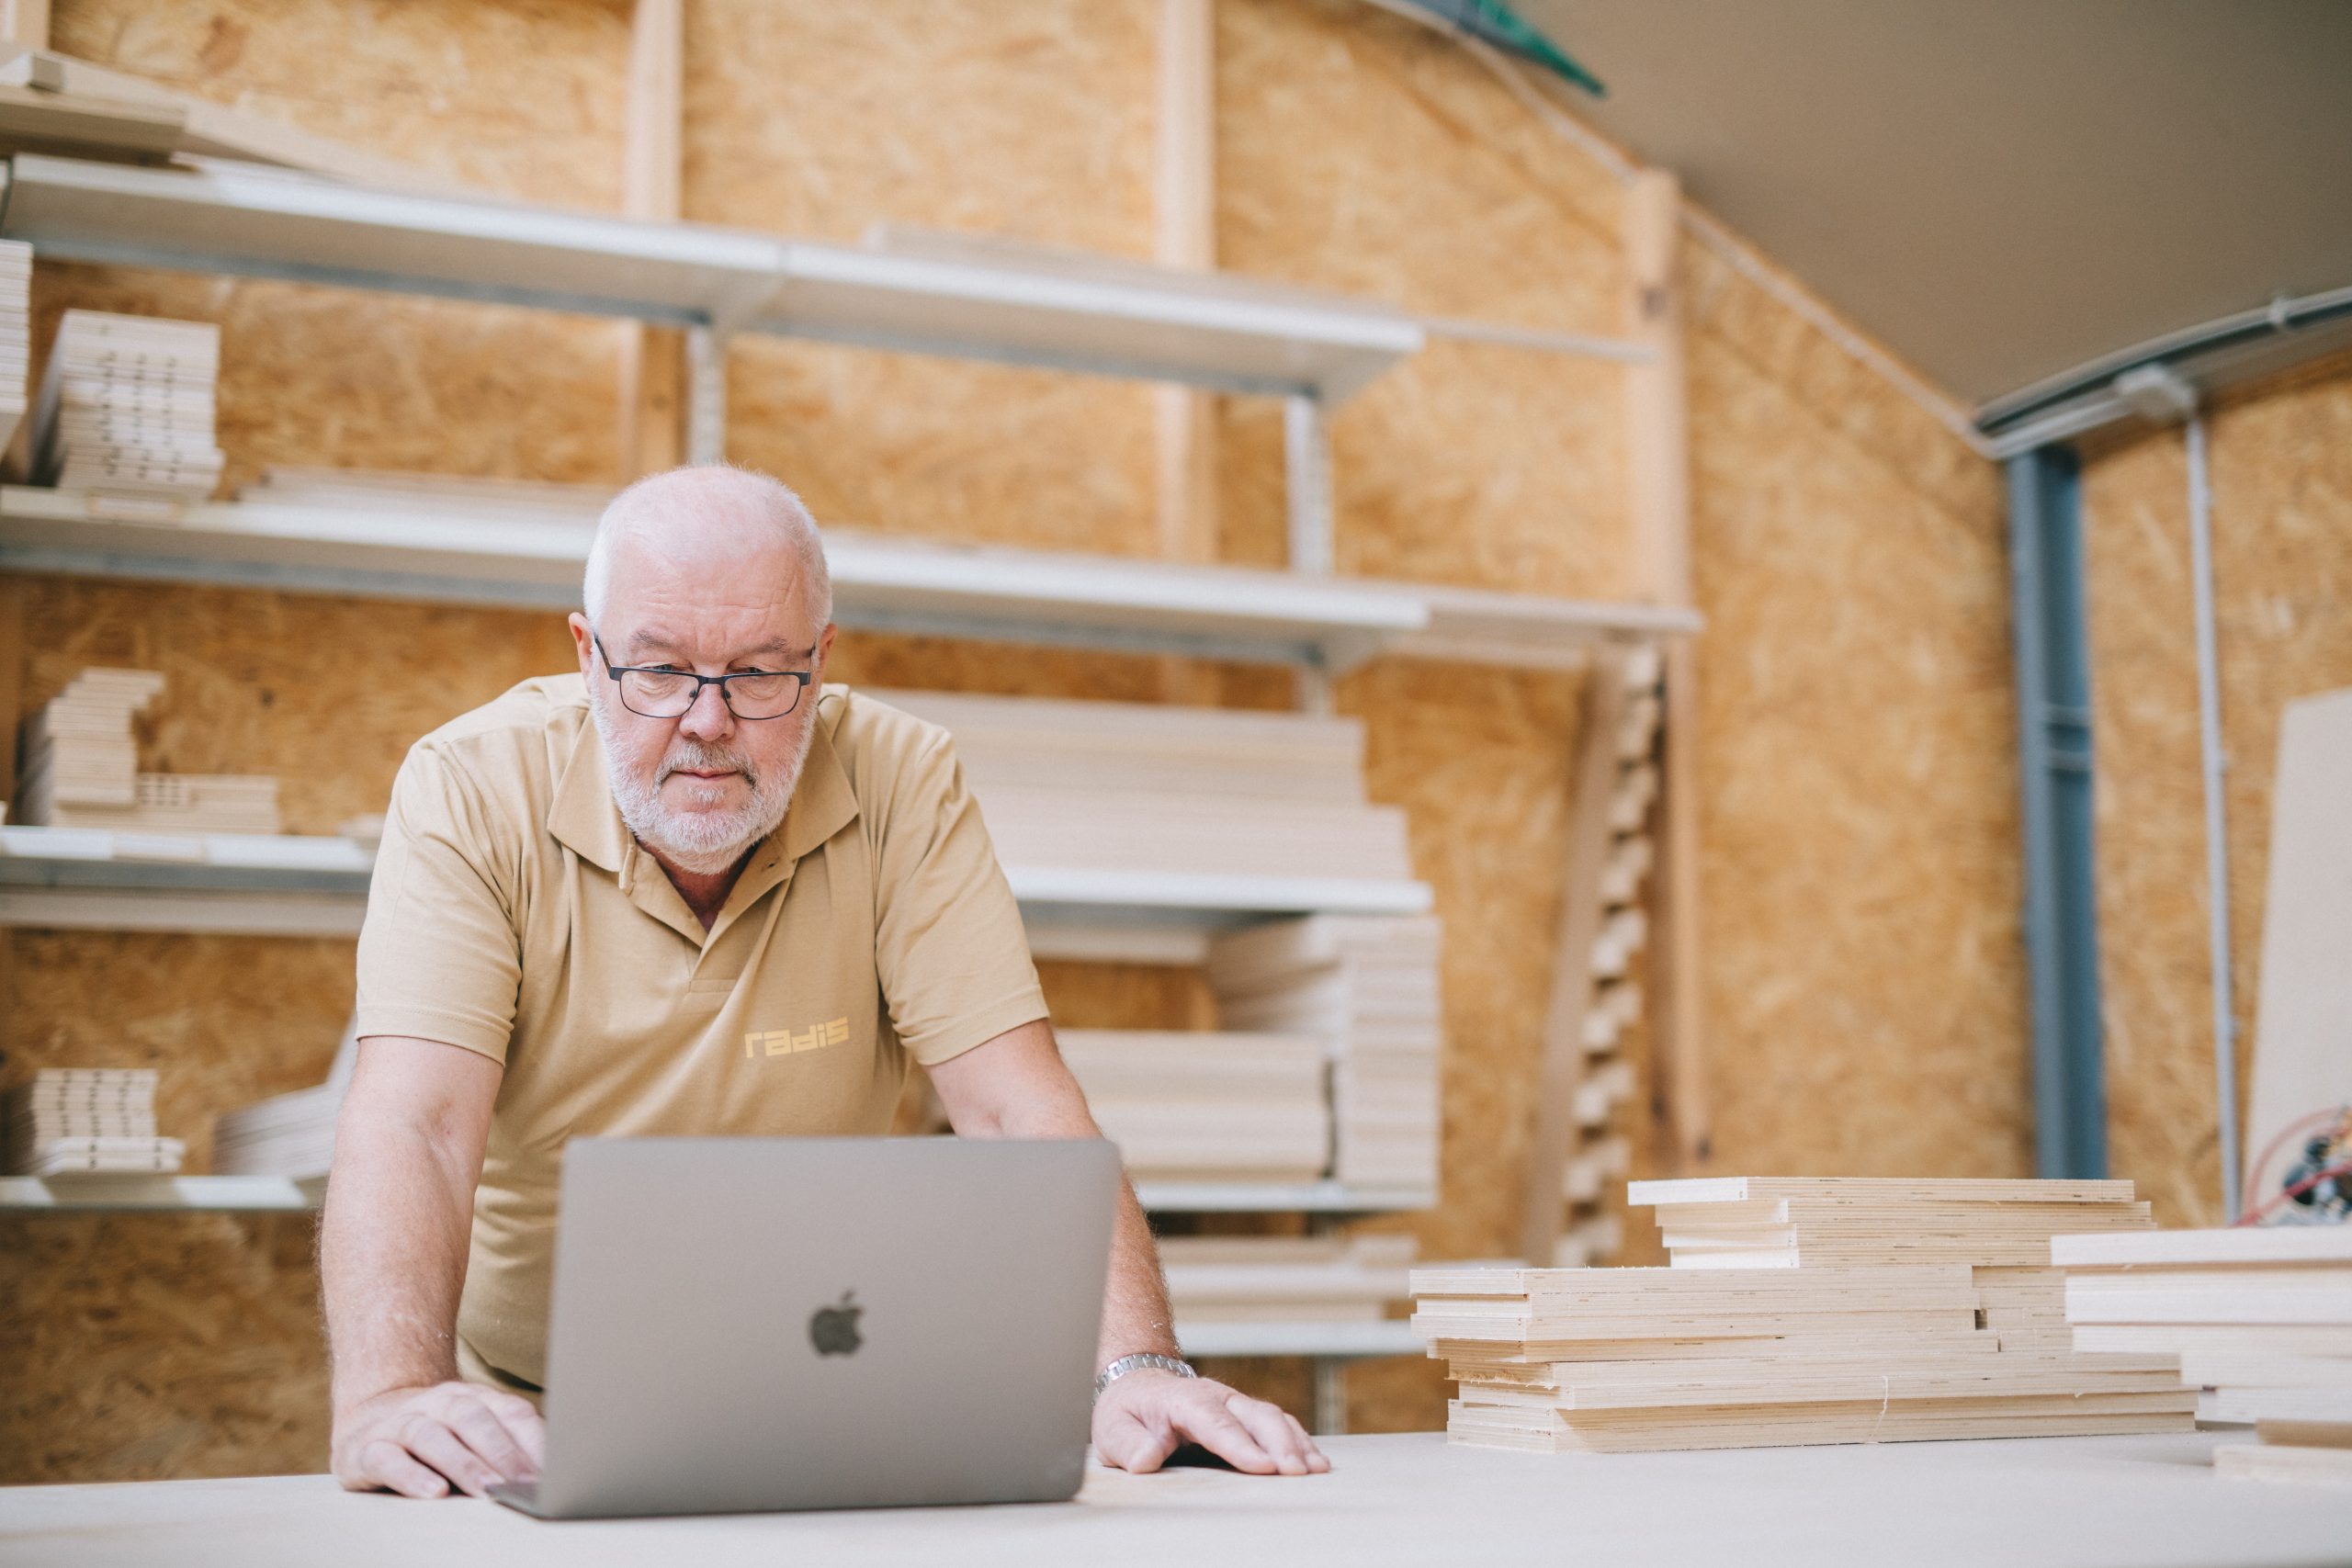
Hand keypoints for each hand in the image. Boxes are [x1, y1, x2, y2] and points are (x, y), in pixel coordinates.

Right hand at [331, 1381, 544, 1498]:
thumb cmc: (435, 1439)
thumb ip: (506, 1448)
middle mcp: (436, 1403)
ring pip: (431, 1436)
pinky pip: (387, 1459)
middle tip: (522, 1484)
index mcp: (471, 1397)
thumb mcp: (471, 1436)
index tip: (553, 1472)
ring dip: (463, 1464)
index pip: (509, 1412)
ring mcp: (399, 1423)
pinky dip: (411, 1476)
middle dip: (501, 1452)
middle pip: (472, 1418)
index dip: (533, 1441)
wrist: (365, 1421)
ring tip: (487, 1489)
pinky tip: (433, 1492)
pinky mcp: (365, 1450)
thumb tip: (549, 1480)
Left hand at [1091, 1370, 1329, 1475]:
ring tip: (1316, 1470)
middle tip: (1298, 1473)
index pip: (1213, 1421)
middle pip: (1253, 1415)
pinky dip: (1299, 1441)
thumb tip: (1146, 1459)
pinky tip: (1316, 1462)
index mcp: (1181, 1399)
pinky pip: (1278, 1424)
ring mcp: (1234, 1403)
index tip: (1263, 1466)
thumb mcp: (1112, 1429)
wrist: (1138, 1387)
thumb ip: (1129, 1444)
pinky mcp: (1246, 1415)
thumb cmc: (1127, 1413)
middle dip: (1279, 1444)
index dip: (1239, 1444)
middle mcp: (1215, 1396)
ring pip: (1272, 1417)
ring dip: (1296, 1443)